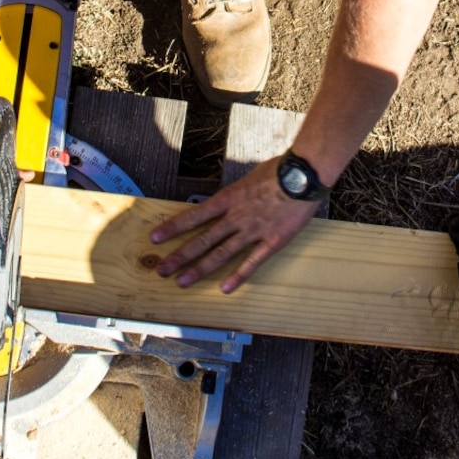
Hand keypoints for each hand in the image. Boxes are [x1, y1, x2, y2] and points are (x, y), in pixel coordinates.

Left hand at [149, 159, 317, 292]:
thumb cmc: (278, 170)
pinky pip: (252, 262)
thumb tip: (225, 202)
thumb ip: (235, 194)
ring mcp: (254, 230)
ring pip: (221, 253)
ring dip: (200, 269)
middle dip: (179, 255)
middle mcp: (236, 216)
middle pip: (202, 239)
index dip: (173, 227)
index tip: (155, 238)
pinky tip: (225, 288)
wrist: (303, 175)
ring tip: (182, 282)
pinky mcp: (272, 241)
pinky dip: (238, 276)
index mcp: (229, 198)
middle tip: (161, 269)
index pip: (194, 215)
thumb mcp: (248, 178)